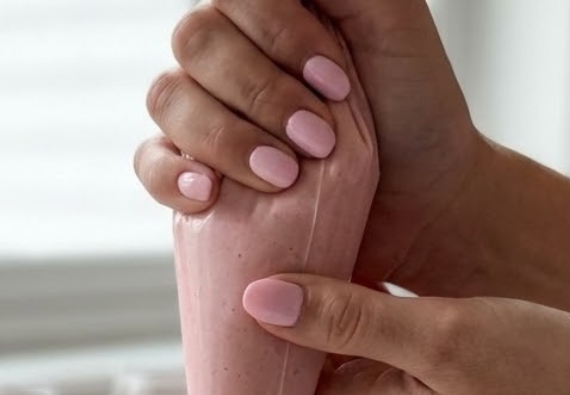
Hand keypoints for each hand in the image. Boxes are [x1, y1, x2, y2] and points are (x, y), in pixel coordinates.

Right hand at [134, 0, 482, 284]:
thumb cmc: (412, 110)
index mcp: (270, 9)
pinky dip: (171, 176)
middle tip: (317, 140)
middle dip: (259, 94)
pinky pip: (150, 163)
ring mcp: (206, 113)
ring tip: (283, 177)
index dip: (278, 34)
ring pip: (169, 99)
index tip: (335, 82)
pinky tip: (208, 194)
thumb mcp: (394, 21)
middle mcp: (229, 54)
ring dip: (224, 138)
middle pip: (196, 43)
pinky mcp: (197, 175)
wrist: (419, 200)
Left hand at [241, 274, 569, 394]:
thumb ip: (348, 320)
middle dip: (290, 316)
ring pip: (351, 365)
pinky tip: (380, 285)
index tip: (244, 261)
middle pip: (310, 370)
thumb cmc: (548, 383)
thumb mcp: (441, 337)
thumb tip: (256, 301)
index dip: (256, 324)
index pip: (277, 377)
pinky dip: (375, 328)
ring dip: (334, 318)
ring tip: (319, 249)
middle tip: (275, 239)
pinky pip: (391, 368)